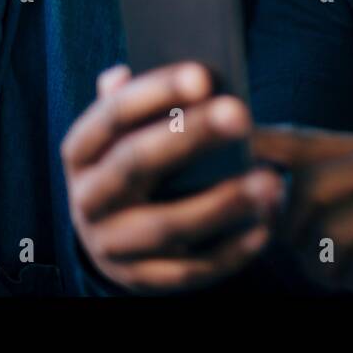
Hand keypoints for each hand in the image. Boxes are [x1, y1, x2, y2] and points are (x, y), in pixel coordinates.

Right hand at [60, 62, 284, 292]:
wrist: (112, 238)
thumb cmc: (134, 162)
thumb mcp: (125, 133)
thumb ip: (135, 102)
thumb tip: (122, 72)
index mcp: (82, 153)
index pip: (111, 117)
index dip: (154, 93)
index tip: (202, 76)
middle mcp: (88, 199)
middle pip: (135, 164)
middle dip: (190, 137)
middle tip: (241, 114)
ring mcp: (111, 245)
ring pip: (165, 225)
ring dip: (220, 203)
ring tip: (270, 180)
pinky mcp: (140, 280)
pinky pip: (187, 270)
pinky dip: (228, 252)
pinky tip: (263, 228)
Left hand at [251, 125, 352, 296]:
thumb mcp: (326, 215)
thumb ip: (290, 199)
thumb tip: (250, 192)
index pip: (295, 139)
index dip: (260, 145)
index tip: (233, 160)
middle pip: (309, 185)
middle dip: (294, 231)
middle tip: (306, 254)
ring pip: (333, 229)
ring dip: (325, 264)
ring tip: (340, 268)